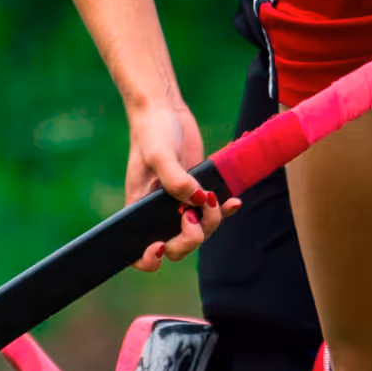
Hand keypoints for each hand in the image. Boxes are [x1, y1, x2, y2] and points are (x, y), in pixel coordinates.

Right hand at [123, 99, 235, 272]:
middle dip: (189, 238)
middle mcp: (158, 213)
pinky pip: (214, 213)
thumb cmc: (152, 132)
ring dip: (211, 222)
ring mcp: (179, 205)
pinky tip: (234, 201)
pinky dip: (225, 210)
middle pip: (177, 247)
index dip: (150, 259)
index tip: (161, 245)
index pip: (137, 252)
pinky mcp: (198, 193)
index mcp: (139, 210)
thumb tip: (197, 201)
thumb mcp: (160, 154)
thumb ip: (176, 181)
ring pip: (199, 232)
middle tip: (192, 215)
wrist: (166, 111)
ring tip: (213, 197)